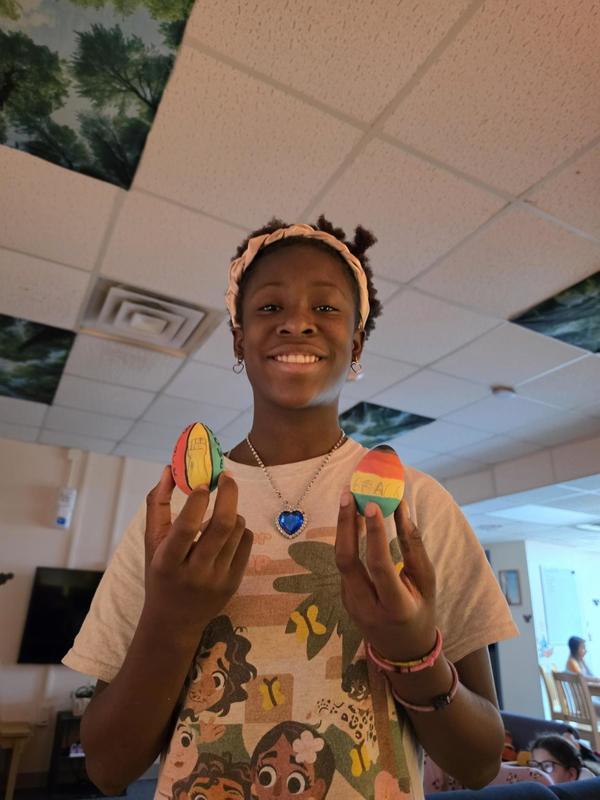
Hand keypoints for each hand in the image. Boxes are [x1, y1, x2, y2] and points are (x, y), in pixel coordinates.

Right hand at [143, 467, 252, 640]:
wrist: (174, 622)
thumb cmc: (160, 574)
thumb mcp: (151, 543)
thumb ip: (157, 505)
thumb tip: (169, 470)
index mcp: (167, 563)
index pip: (186, 528)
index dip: (196, 501)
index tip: (202, 482)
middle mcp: (194, 573)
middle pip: (222, 526)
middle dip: (228, 494)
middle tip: (227, 476)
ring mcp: (218, 579)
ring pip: (236, 530)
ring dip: (231, 511)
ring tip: (220, 511)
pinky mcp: (235, 582)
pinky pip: (246, 541)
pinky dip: (239, 527)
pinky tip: (227, 531)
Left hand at [335, 492, 436, 661]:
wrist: (402, 652)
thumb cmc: (421, 611)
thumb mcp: (426, 582)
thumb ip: (413, 546)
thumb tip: (401, 507)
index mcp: (395, 607)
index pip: (379, 566)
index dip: (375, 535)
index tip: (372, 505)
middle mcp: (367, 607)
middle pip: (347, 561)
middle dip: (345, 524)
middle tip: (349, 493)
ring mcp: (351, 604)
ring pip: (340, 560)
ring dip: (344, 528)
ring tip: (349, 499)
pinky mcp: (344, 598)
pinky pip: (343, 565)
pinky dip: (347, 540)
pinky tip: (353, 520)